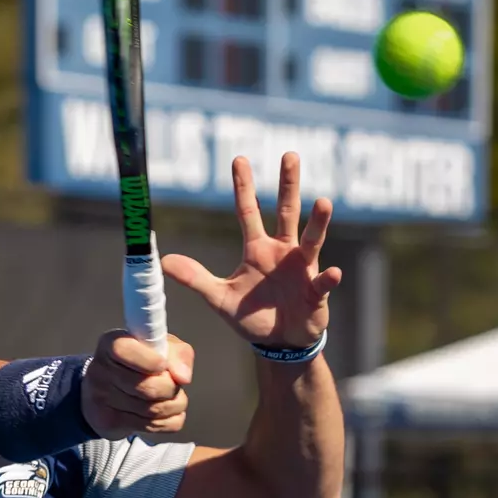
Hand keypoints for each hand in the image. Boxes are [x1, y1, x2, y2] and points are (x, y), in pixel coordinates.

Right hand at [80, 330, 193, 439]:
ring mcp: (102, 399)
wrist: (105, 390)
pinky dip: (169, 421)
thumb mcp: (160, 347)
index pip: (124, 351)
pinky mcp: (109, 422)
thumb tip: (184, 377)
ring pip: (153, 410)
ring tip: (173, 398)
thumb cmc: (138, 363)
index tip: (164, 365)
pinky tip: (166, 413)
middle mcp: (101, 371)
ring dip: (174, 405)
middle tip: (174, 385)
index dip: (150, 361)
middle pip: (148, 387)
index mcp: (111, 344)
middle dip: (171, 388)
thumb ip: (178, 353)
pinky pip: (153, 426)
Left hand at [160, 153, 341, 349]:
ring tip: (323, 202)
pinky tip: (332, 273)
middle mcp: (282, 251)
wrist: (279, 342)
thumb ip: (196, 278)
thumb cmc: (252, 316)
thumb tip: (164, 261)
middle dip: (288, 185)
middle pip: (286, 212)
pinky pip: (322, 283)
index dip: (243, 187)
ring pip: (311, 240)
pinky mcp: (316, 292)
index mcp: (257, 249)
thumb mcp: (219, 298)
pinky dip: (328, 278)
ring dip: (318, 222)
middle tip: (289, 155)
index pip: (248, 212)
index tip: (240, 159)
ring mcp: (302, 269)